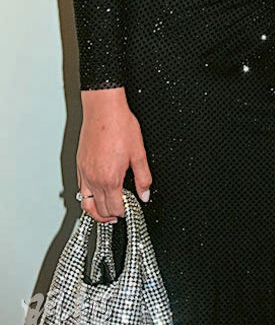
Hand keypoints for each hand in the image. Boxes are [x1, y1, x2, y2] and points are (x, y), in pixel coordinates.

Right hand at [76, 88, 151, 222]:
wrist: (103, 109)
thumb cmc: (120, 125)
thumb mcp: (139, 152)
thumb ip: (143, 177)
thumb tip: (145, 194)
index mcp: (110, 179)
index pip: (115, 208)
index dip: (124, 212)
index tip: (130, 211)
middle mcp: (94, 179)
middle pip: (100, 209)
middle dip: (111, 215)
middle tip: (120, 214)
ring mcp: (84, 173)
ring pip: (86, 204)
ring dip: (96, 212)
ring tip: (106, 213)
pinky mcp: (79, 165)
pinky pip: (80, 190)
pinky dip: (87, 198)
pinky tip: (95, 195)